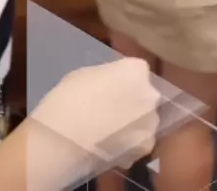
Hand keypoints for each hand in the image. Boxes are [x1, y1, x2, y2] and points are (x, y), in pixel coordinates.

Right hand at [29, 58, 159, 176]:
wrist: (66, 139)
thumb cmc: (70, 98)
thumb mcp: (87, 75)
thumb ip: (108, 79)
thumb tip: (111, 87)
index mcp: (136, 69)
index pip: (137, 70)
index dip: (124, 80)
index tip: (111, 88)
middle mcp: (150, 94)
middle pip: (145, 95)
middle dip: (133, 101)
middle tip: (111, 110)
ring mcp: (151, 122)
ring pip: (145, 121)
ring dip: (133, 124)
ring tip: (109, 132)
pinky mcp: (145, 148)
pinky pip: (139, 143)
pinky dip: (128, 146)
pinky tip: (110, 148)